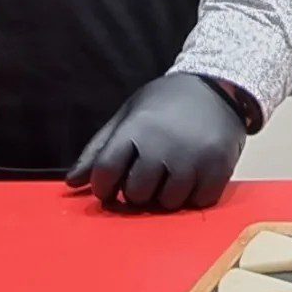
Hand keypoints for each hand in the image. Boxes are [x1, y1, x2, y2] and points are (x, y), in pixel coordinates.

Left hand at [66, 75, 247, 211]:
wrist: (217, 87)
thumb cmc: (165, 102)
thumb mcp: (129, 114)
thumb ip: (100, 148)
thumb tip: (72, 182)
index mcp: (136, 128)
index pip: (106, 172)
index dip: (102, 186)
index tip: (109, 186)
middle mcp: (163, 146)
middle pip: (136, 194)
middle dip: (136, 191)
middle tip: (146, 176)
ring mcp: (193, 159)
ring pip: (167, 204)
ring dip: (165, 196)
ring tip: (170, 175)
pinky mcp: (219, 169)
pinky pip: (198, 203)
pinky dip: (193, 196)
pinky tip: (192, 177)